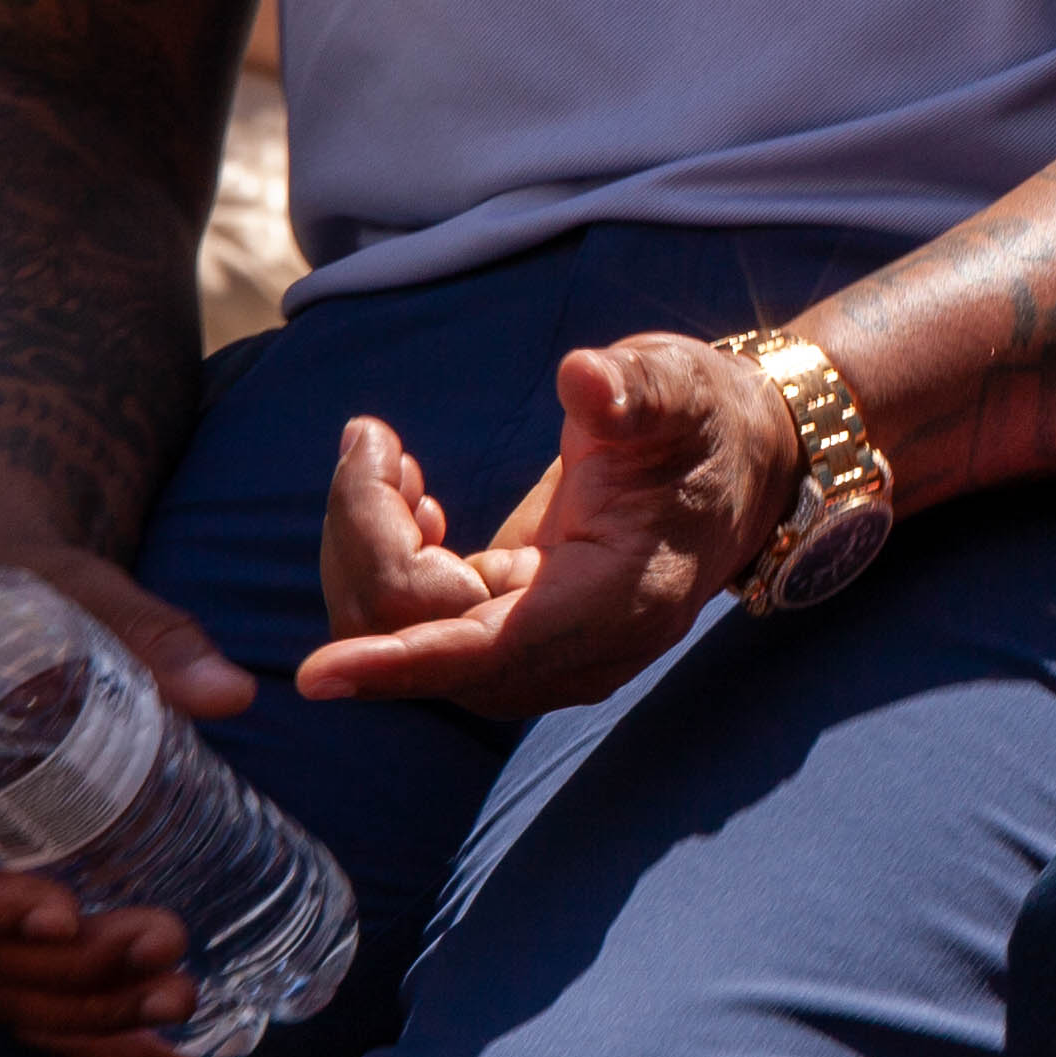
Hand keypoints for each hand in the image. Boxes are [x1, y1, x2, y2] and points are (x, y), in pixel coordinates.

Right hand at [0, 546, 256, 1056]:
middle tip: (164, 951)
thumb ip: (144, 637)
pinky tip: (165, 1053)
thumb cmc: (23, 601)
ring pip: (4, 989)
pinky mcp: (5, 912)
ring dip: (87, 1015)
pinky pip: (33, 994)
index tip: (59, 914)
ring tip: (180, 1005)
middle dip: (66, 970)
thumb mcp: (74, 599)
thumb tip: (229, 692)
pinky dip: (91, 1033)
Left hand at [297, 335, 798, 714]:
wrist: (739, 465)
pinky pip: (415, 622)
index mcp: (618, 599)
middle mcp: (576, 648)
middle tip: (371, 439)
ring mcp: (540, 650)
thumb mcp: (678, 388)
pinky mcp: (512, 632)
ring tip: (388, 457)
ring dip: (368, 545)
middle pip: (424, 636)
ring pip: (404, 634)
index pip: (488, 650)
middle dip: (367, 541)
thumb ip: (634, 389)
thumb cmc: (704, 423)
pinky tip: (413, 497)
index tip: (316, 677)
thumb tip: (584, 379)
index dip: (402, 661)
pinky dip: (389, 554)